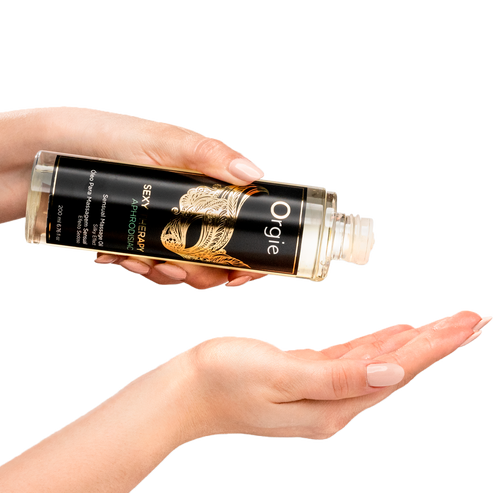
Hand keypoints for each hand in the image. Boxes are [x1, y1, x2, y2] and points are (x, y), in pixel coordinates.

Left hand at [0, 104, 267, 289]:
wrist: (38, 155)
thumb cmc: (100, 134)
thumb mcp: (159, 139)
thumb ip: (207, 154)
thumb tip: (254, 173)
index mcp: (203, 181)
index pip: (243, 220)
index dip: (250, 252)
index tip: (240, 274)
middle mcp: (187, 204)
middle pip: (216, 253)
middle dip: (201, 271)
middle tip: (177, 268)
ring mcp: (161, 224)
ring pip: (183, 266)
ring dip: (166, 273)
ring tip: (139, 260)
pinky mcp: (136, 237)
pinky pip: (149, 267)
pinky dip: (139, 268)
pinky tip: (118, 257)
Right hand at [184, 308, 489, 439]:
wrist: (184, 391)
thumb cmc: (222, 379)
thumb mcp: (279, 375)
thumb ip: (337, 376)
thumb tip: (392, 374)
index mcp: (333, 405)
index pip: (399, 371)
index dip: (436, 345)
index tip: (470, 322)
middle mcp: (334, 403)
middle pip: (398, 367)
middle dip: (437, 340)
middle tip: (475, 318)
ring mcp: (321, 390)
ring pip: (381, 361)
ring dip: (414, 341)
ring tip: (447, 324)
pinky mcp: (307, 375)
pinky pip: (355, 358)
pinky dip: (380, 344)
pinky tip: (396, 335)